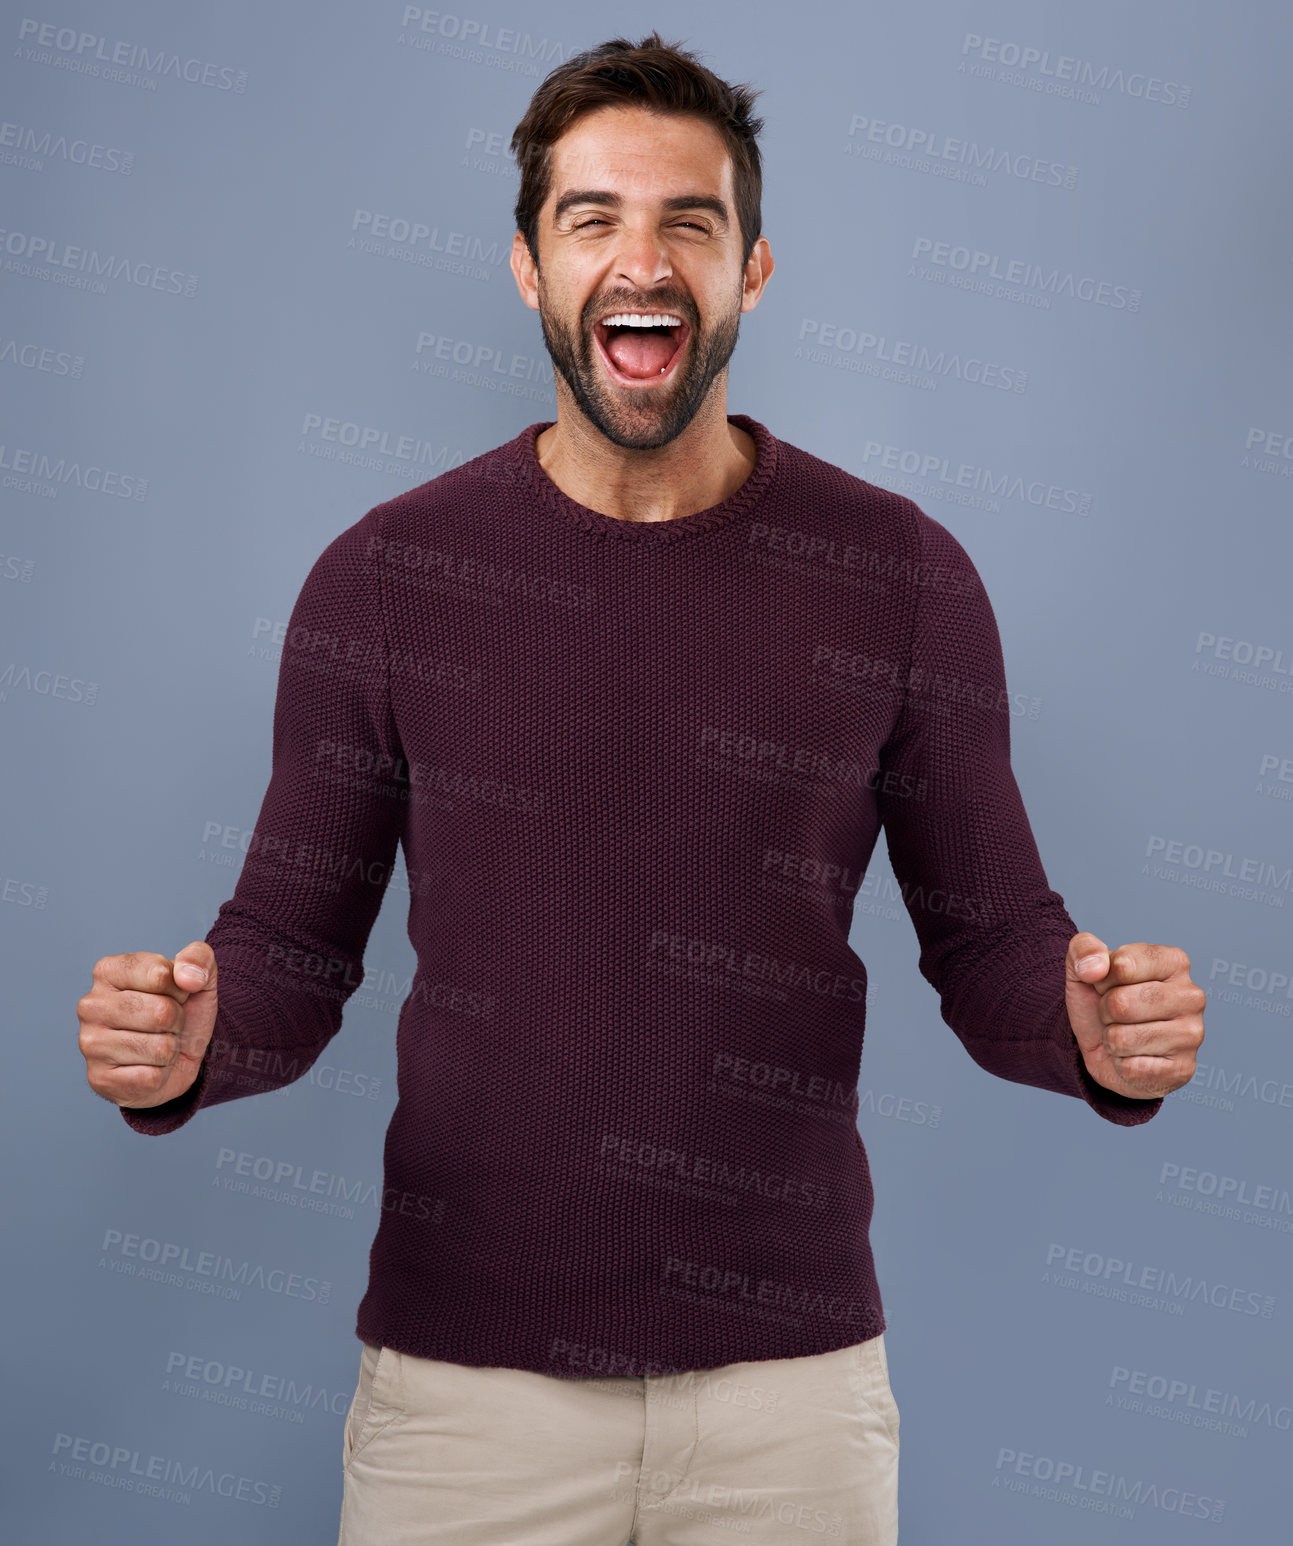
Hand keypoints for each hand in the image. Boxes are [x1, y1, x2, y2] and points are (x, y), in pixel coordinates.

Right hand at [77, 944, 217, 1108]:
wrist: (175, 1059)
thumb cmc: (179, 1012)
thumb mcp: (197, 977)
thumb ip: (198, 958)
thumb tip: (189, 978)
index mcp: (108, 971)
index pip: (160, 974)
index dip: (180, 988)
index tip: (174, 994)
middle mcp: (91, 1006)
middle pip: (161, 1012)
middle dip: (177, 1021)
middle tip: (167, 1024)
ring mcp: (90, 1044)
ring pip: (159, 1048)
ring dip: (170, 1049)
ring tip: (158, 1044)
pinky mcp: (98, 1079)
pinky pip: (151, 1077)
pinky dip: (161, 1074)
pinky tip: (148, 1067)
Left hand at [1064, 932, 1204, 1099]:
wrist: (1104, 1047)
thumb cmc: (1101, 1002)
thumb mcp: (1084, 967)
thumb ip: (1084, 948)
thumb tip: (1093, 967)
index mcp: (1174, 962)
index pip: (1121, 965)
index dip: (1101, 979)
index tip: (1108, 985)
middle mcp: (1192, 996)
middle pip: (1121, 1003)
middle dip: (1105, 1011)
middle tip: (1115, 1014)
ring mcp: (1192, 1035)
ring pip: (1122, 1038)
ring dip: (1111, 1039)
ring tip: (1124, 1034)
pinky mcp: (1183, 1069)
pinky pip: (1129, 1068)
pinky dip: (1120, 1065)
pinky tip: (1133, 1057)